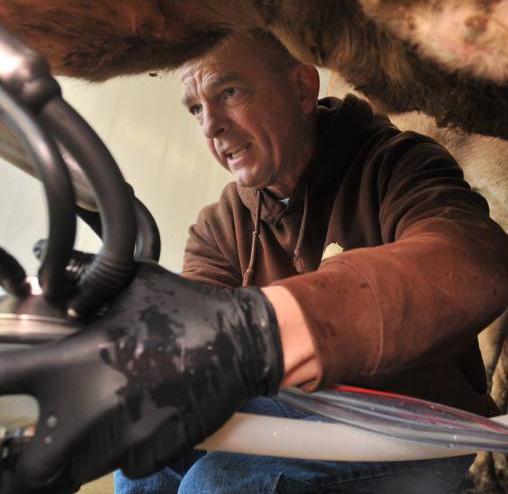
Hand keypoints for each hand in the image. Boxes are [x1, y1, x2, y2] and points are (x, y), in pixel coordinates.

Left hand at [0, 261, 282, 490]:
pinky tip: (145, 420)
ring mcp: (122, 440)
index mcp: (72, 364)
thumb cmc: (186, 309)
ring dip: (87, 449)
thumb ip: (86, 284)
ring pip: (80, 468)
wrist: (241, 340)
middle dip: (35, 453)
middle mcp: (88, 411)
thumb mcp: (132, 282)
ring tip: (110, 418)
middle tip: (53, 432)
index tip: (1, 384)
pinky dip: (127, 450)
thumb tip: (55, 286)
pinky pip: (125, 465)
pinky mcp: (154, 454)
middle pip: (30, 465)